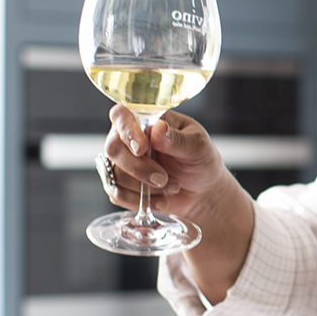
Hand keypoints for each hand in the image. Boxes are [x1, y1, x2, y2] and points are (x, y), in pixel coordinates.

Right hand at [101, 106, 225, 217]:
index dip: (126, 130)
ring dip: (146, 187)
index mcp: (147, 120)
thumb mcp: (198, 146)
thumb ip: (177, 139)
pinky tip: (162, 200)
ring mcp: (122, 162)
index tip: (142, 148)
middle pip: (113, 148)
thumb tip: (158, 128)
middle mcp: (129, 138)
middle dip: (139, 168)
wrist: (203, 191)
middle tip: (163, 178)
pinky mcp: (120, 185)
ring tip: (172, 186)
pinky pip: (118, 194)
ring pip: (116, 174)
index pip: (122, 115)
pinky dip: (141, 201)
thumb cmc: (201, 160)